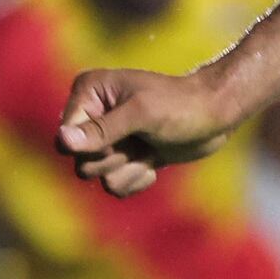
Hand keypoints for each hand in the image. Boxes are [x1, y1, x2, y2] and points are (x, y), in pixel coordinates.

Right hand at [57, 68, 237, 196]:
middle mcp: (92, 114)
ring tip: (149, 149)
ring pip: (99, 177)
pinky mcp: (125, 156)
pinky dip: (137, 178)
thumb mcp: (142, 114)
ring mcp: (109, 137)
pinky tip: (154, 160)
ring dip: (129, 169)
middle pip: (81, 163)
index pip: (67, 139)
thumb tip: (63, 141)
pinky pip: (115, 185)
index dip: (95, 147)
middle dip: (114, 159)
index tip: (122, 136)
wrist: (216, 115)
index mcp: (88, 92)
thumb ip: (102, 130)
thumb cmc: (182, 106)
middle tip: (140, 141)